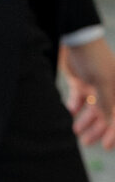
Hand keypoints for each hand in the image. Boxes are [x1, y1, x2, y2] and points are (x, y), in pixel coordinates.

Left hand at [60, 37, 114, 151]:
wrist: (74, 35)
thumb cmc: (94, 57)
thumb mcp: (103, 82)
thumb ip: (106, 103)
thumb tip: (108, 121)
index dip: (113, 132)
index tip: (107, 146)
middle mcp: (108, 89)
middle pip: (105, 115)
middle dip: (97, 129)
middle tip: (85, 141)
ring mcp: (94, 85)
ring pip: (91, 109)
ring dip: (85, 121)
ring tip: (76, 132)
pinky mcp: (79, 80)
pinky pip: (78, 99)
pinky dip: (75, 107)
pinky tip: (70, 113)